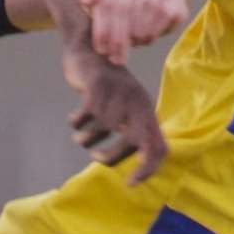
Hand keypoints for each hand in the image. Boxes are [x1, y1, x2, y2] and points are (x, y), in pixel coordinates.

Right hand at [61, 48, 166, 183]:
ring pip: (104, 128)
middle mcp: (138, 102)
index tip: (130, 183)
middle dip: (112, 157)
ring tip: (80, 138)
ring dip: (86, 139)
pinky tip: (74, 120)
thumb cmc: (107, 90)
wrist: (91, 49)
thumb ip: (131, 131)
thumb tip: (127, 163)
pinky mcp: (98, 85)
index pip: (159, 148)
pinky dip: (76, 123)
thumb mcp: (125, 109)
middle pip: (134, 141)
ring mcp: (119, 93)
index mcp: (147, 113)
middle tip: (96, 158)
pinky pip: (86, 116)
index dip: (148, 170)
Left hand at [75, 0, 188, 65]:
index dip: (103, 28)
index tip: (101, 50)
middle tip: (115, 58)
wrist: (142, 1)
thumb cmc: (111, 3)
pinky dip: (153, 32)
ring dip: (136, 35)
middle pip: (125, 6)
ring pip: (146, 10)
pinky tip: (145, 39)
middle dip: (118, 37)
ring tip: (130, 44)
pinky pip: (165, 16)